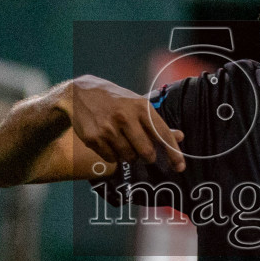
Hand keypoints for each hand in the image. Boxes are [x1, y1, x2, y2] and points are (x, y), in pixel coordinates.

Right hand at [56, 75, 185, 170]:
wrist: (79, 94)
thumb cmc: (115, 101)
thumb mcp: (137, 104)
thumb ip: (156, 123)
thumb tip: (180, 137)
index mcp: (140, 107)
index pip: (162, 134)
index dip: (173, 153)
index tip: (180, 167)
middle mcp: (125, 117)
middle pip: (146, 152)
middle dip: (147, 157)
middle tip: (144, 153)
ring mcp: (108, 129)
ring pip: (128, 158)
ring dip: (128, 155)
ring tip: (121, 141)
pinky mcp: (94, 138)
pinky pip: (111, 159)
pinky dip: (113, 155)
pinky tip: (108, 141)